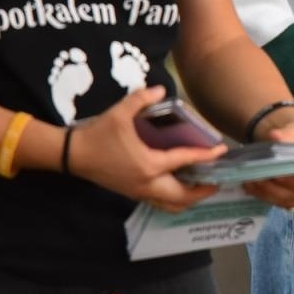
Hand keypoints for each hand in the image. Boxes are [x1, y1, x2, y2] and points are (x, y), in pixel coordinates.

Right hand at [68, 85, 225, 212]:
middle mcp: (147, 183)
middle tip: (218, 180)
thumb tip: (161, 88)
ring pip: (171, 205)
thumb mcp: (120, 113)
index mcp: (149, 165)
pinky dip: (174, 198)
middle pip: (182, 197)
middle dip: (203, 191)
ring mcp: (139, 191)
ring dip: (189, 198)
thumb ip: (142, 99)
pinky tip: (180, 183)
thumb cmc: (97, 135)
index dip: (206, 156)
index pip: (184, 161)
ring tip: (202, 185)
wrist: (72, 155)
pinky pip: (160, 202)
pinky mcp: (132, 193)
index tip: (221, 151)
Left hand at [242, 108, 293, 211]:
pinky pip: (275, 202)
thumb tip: (276, 136)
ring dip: (266, 191)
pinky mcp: (291, 204)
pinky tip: (249, 183)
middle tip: (258, 176)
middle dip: (277, 187)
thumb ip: (290, 134)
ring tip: (250, 178)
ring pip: (284, 200)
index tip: (278, 173)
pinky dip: (261, 193)